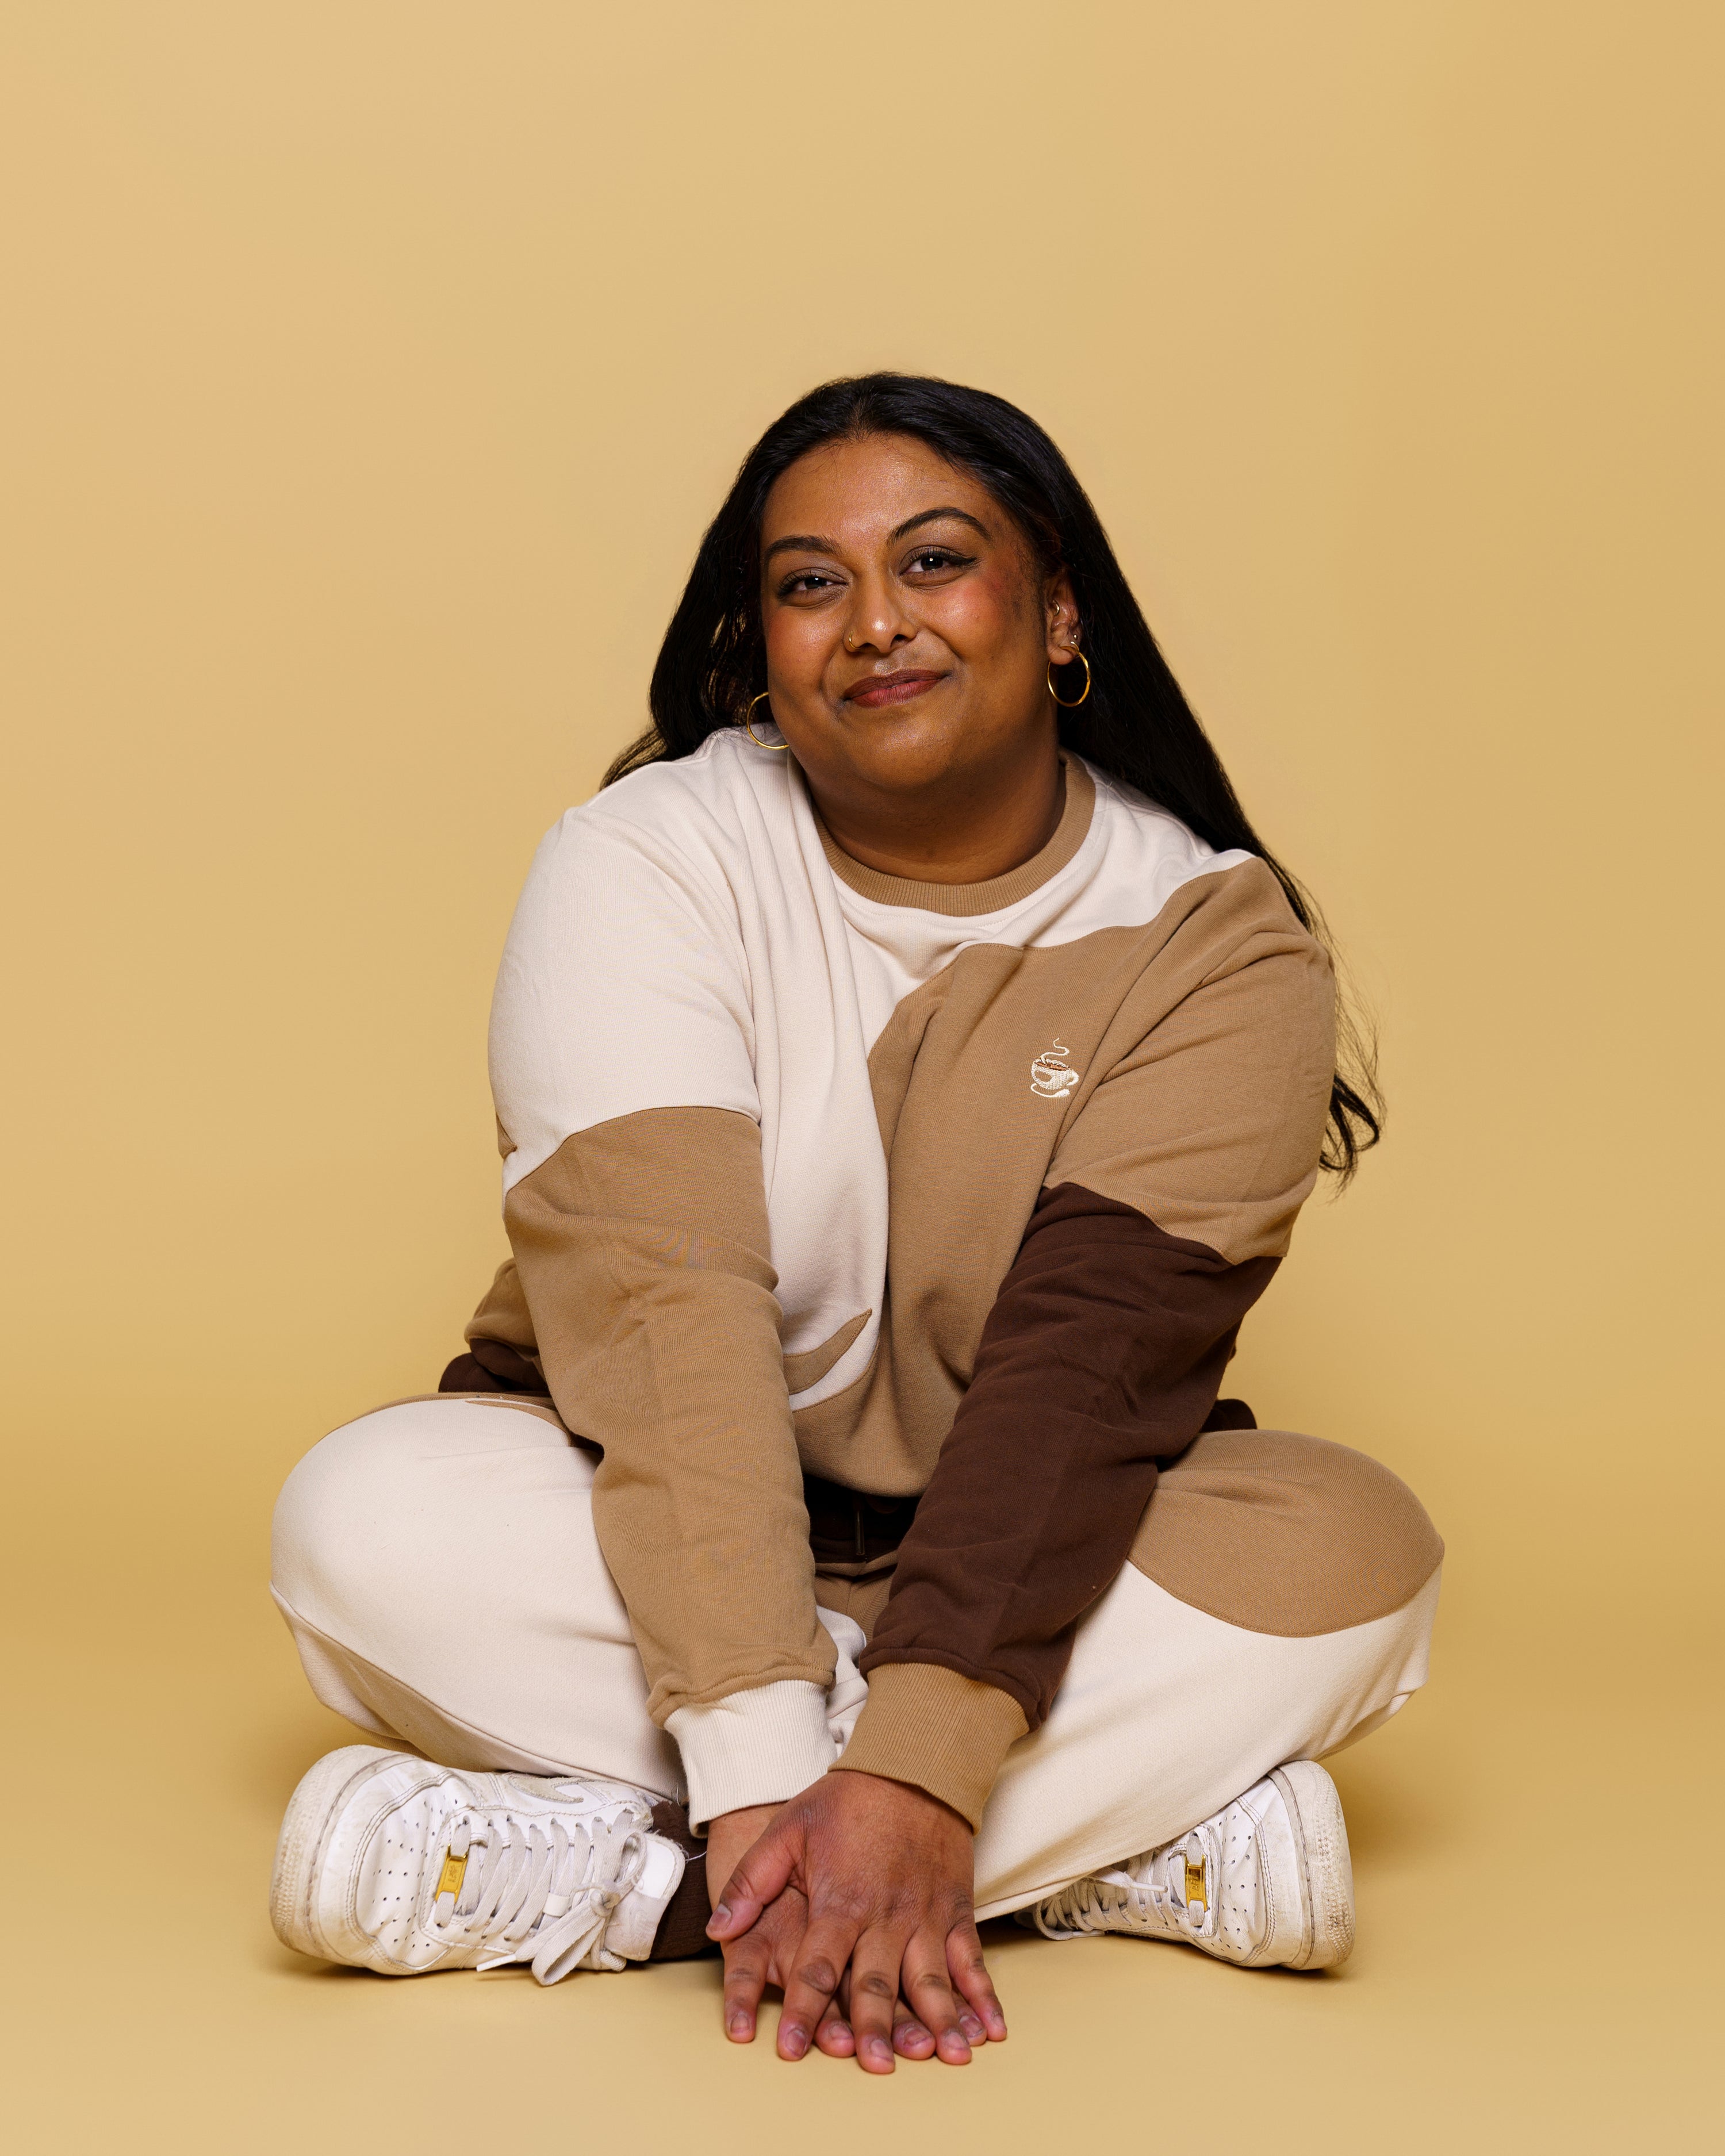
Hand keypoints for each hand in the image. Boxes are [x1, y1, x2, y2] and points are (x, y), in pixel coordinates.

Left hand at [706, 1771, 1007, 2073]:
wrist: (912, 1765)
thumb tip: (718, 1930)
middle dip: (874, 2030)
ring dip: (938, 2022)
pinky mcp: (955, 1911)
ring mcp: (924, 1916)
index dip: (803, 2012)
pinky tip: (989, 2032)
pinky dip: (982, 1998)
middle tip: (875, 2067)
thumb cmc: (846, 1801)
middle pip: (876, 1983)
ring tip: (944, 2058)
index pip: (817, 1968)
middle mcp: (885, 1916)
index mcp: (840, 1900)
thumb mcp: (787, 1829)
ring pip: (930, 1979)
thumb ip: (752, 1881)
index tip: (792, 2051)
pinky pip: (971, 1961)